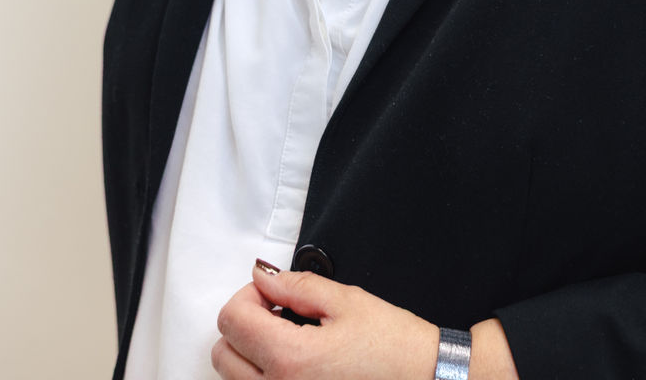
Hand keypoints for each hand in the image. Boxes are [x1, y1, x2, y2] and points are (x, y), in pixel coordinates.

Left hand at [212, 262, 438, 379]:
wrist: (422, 379)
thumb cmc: (391, 345)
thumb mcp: (345, 301)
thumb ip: (297, 285)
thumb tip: (263, 276)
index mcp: (290, 359)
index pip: (232, 320)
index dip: (250, 294)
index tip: (274, 292)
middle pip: (223, 352)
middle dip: (245, 322)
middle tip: (279, 312)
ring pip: (234, 377)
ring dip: (250, 351)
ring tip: (289, 337)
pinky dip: (263, 373)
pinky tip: (293, 360)